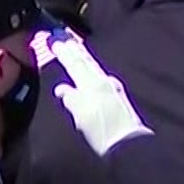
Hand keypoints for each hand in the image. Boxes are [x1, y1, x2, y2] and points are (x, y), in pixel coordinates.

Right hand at [49, 33, 151, 155]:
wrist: (128, 145)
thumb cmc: (102, 132)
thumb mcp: (81, 116)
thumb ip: (71, 99)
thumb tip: (62, 89)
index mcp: (92, 84)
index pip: (75, 63)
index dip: (64, 52)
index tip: (56, 40)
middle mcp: (103, 82)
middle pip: (86, 62)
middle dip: (75, 50)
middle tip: (65, 39)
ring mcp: (113, 89)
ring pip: (94, 68)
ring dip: (84, 58)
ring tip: (76, 51)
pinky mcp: (118, 98)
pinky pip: (100, 78)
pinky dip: (92, 71)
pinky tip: (91, 75)